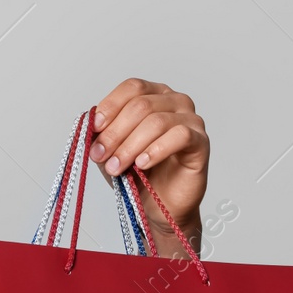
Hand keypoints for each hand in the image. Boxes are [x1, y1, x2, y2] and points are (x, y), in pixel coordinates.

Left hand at [90, 79, 208, 252]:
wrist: (159, 204)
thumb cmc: (137, 173)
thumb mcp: (110, 151)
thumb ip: (101, 134)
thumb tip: (90, 121)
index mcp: (153, 95)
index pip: (132, 87)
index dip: (111, 106)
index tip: (95, 128)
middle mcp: (175, 101)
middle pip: (141, 105)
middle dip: (115, 133)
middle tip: (100, 155)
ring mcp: (191, 120)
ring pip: (157, 121)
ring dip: (130, 146)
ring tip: (117, 167)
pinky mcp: (201, 142)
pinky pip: (180, 136)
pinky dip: (156, 149)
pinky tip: (142, 163)